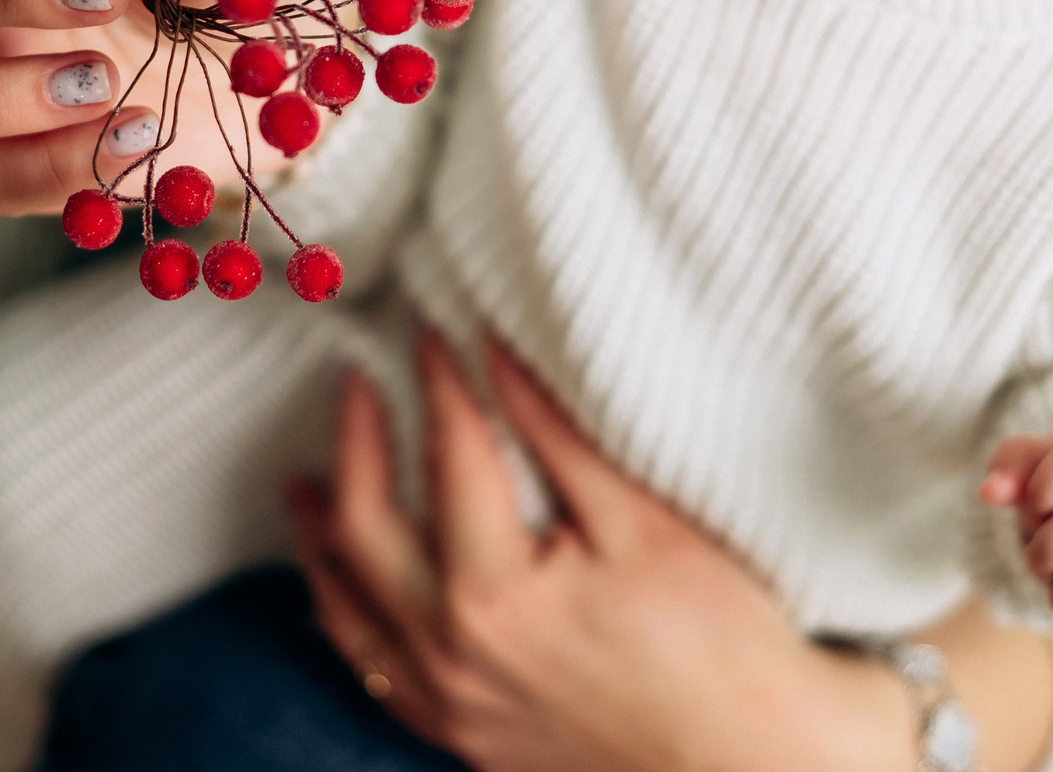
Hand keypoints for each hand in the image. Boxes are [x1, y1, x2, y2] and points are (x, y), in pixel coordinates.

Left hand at [285, 335, 921, 771]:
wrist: (751, 761)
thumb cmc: (718, 640)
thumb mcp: (641, 522)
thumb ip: (554, 435)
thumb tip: (495, 351)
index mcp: (495, 592)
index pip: (449, 454)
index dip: (437, 378)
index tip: (427, 324)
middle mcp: (452, 653)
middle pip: (365, 531)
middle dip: (354, 445)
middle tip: (351, 383)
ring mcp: (451, 704)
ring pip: (350, 613)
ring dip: (321, 540)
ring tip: (302, 484)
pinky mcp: (464, 738)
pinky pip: (374, 674)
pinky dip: (346, 621)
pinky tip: (342, 593)